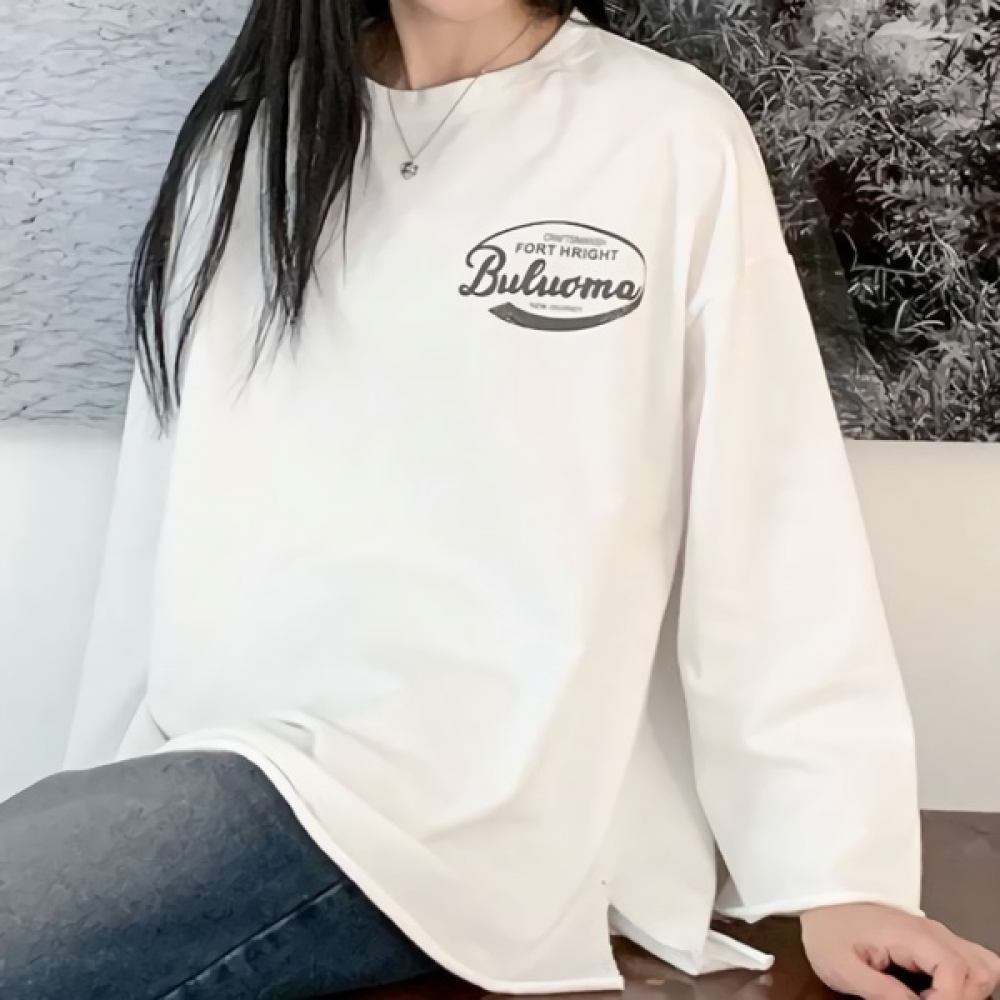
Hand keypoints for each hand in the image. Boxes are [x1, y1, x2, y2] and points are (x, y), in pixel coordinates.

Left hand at [800, 903, 999, 999]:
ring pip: (981, 965)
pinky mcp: (933, 941)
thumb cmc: (827, 933)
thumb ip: (882, 993)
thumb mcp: (843, 968)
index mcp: (911, 934)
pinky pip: (968, 961)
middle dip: (963, 998)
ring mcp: (936, 934)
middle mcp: (932, 931)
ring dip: (970, 992)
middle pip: (978, 970)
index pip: (955, 970)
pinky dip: (967, 983)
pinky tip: (940, 995)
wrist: (818, 903)